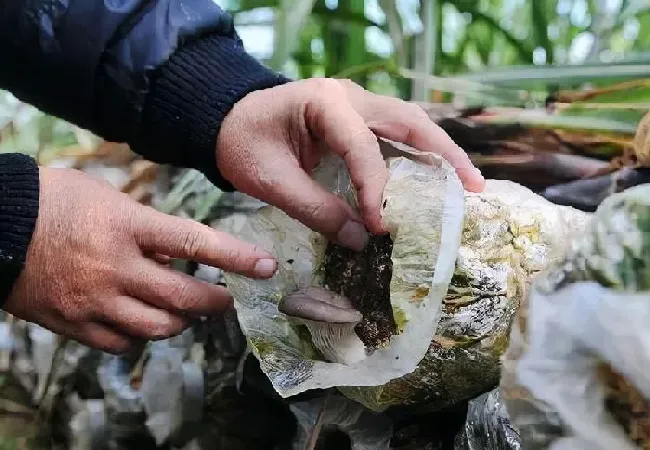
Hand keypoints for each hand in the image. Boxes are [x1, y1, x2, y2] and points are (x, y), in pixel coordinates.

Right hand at [4, 167, 276, 353]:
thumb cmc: (53, 199)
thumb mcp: (109, 198)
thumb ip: (147, 226)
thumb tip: (179, 250)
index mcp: (126, 226)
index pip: (195, 242)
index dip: (236, 257)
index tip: (266, 267)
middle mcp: (115, 266)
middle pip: (183, 297)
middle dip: (215, 302)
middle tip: (226, 299)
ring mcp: (94, 299)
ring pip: (157, 327)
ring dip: (180, 322)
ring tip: (185, 311)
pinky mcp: (73, 323)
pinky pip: (120, 344)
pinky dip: (138, 336)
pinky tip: (140, 322)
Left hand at [217, 78, 484, 251]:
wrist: (227, 120)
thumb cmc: (242, 144)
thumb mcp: (269, 181)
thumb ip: (314, 209)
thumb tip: (359, 241)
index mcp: (323, 101)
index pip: (363, 146)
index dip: (375, 189)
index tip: (378, 228)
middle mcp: (349, 97)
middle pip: (409, 121)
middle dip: (444, 154)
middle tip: (473, 189)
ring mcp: (357, 105)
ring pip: (410, 124)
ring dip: (440, 153)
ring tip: (468, 185)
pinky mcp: (357, 120)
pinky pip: (396, 135)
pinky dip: (419, 157)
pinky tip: (434, 182)